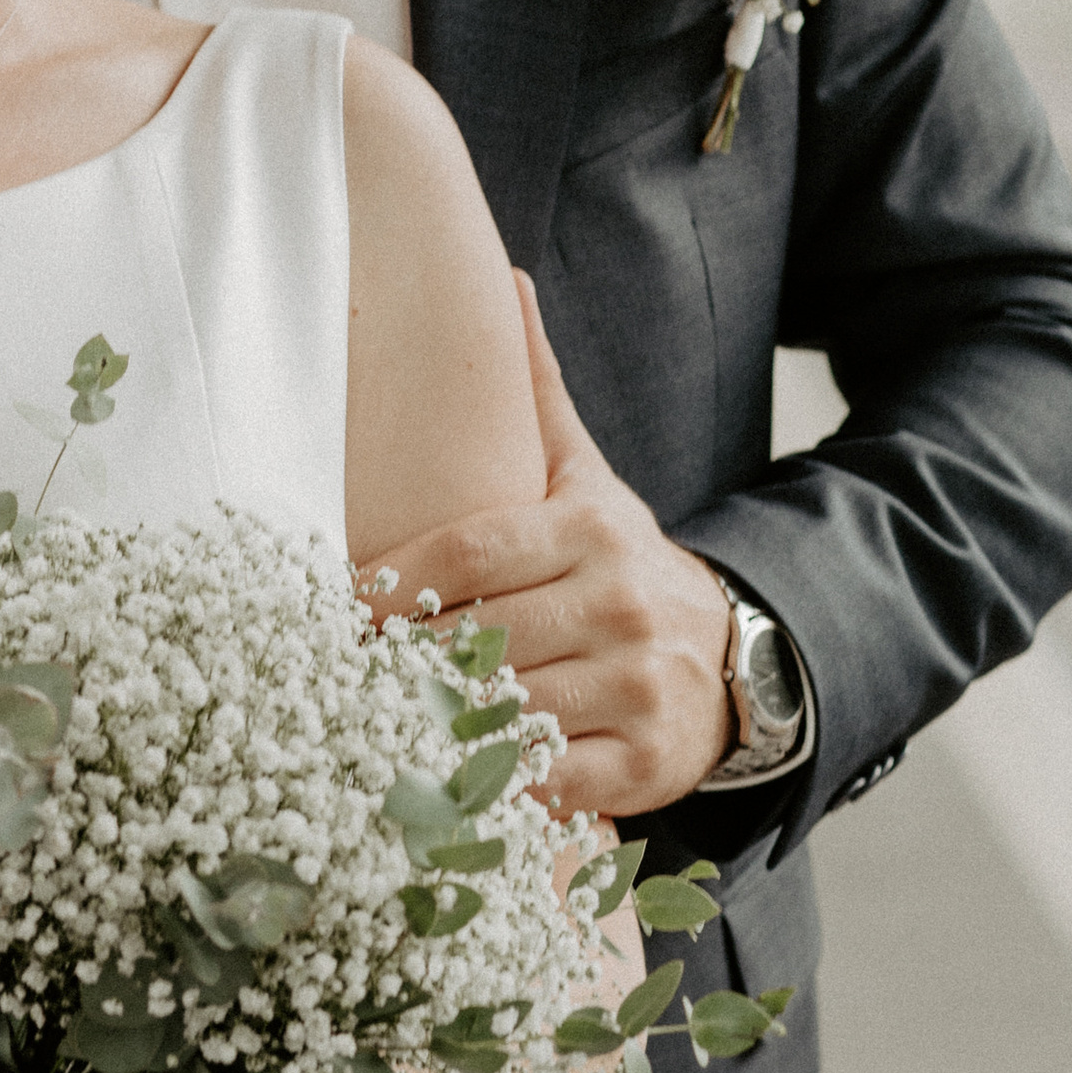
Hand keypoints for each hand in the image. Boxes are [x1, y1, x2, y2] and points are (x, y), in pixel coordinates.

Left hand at [372, 276, 733, 819]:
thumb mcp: (586, 478)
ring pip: (505, 712)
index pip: (473, 551)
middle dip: (403, 660)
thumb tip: (504, 283)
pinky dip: (493, 789)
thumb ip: (536, 395)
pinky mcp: (640, 763)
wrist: (735, 661)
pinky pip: (545, 782)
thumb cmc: (622, 566)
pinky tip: (447, 783)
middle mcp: (620, 604)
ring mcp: (635, 687)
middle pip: (478, 635)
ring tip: (374, 731)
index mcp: (593, 529)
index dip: (397, 579)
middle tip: (336, 676)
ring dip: (435, 726)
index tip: (341, 604)